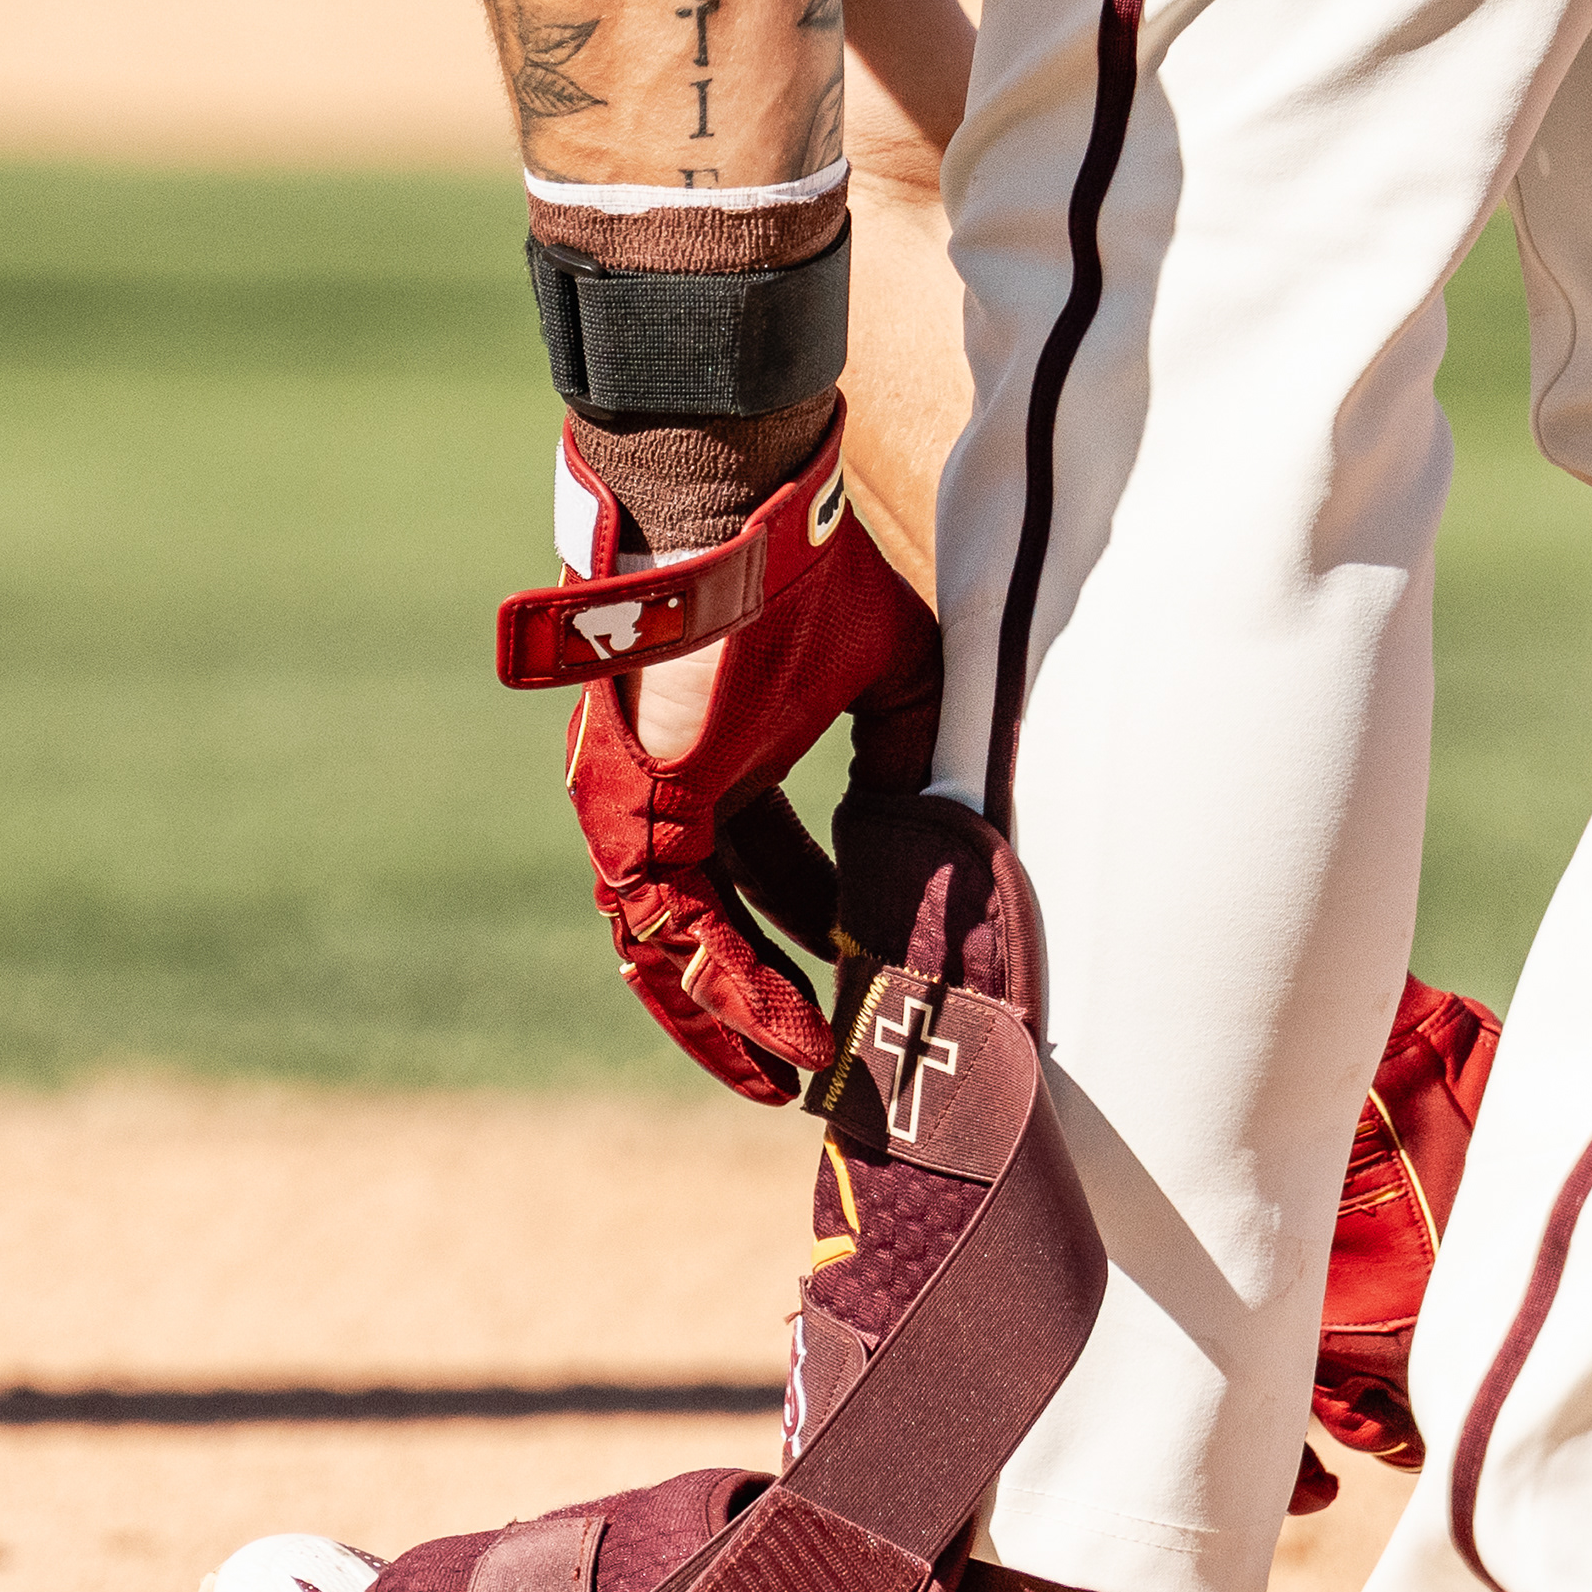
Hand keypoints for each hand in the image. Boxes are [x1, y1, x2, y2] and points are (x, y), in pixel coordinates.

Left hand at [499, 407, 941, 1101]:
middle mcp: (681, 795)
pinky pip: (677, 929)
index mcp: (730, 761)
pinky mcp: (637, 816)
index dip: (818, 924)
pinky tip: (790, 1040)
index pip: (768, 869)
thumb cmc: (811, 573)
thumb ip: (916, 758)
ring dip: (743, 1018)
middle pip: (722, 921)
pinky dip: (731, 990)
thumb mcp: (898, 678)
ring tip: (802, 1080)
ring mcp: (648, 810)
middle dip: (772, 993)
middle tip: (828, 1056)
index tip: (866, 974)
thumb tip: (954, 838)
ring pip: (685, 944)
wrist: (732, 511)